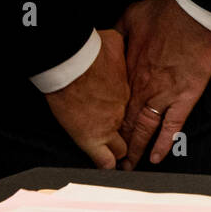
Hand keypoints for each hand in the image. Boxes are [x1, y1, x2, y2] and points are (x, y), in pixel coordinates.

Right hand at [42, 28, 129, 169]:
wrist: (74, 62)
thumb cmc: (91, 49)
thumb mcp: (114, 42)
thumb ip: (118, 49)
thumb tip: (115, 40)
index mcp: (128, 90)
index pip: (136, 109)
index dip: (133, 115)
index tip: (132, 118)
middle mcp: (123, 110)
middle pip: (134, 131)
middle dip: (132, 138)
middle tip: (132, 145)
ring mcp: (108, 126)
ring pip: (121, 148)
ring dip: (119, 153)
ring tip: (124, 162)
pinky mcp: (90, 138)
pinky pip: (103, 160)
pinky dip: (105, 166)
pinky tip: (108, 170)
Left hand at [116, 0, 210, 169]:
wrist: (191, 12)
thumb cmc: (163, 12)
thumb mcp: (128, 18)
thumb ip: (116, 35)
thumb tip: (107, 41)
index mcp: (129, 70)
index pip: (112, 102)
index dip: (105, 120)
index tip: (99, 133)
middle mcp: (143, 87)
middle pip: (125, 122)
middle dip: (117, 143)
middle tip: (111, 161)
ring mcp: (164, 94)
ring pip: (145, 129)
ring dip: (135, 150)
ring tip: (128, 167)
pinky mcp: (185, 96)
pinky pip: (172, 125)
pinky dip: (164, 143)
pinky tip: (155, 157)